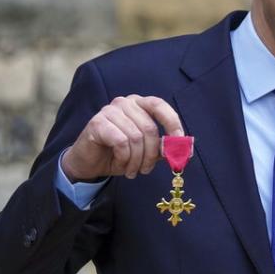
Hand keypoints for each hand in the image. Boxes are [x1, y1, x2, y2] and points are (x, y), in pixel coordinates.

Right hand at [61, 95, 183, 181]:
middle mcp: (125, 103)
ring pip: (136, 138)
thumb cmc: (120, 154)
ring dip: (137, 160)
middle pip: (149, 128)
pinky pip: (121, 142)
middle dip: (152, 154)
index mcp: (140, 104)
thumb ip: (164, 147)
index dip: (172, 124)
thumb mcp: (146, 151)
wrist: (90, 163)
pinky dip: (124, 159)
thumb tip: (185, 149)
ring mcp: (109, 111)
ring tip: (133, 170)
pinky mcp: (97, 123)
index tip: (179, 143)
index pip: (160, 106)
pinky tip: (121, 165)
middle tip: (147, 169)